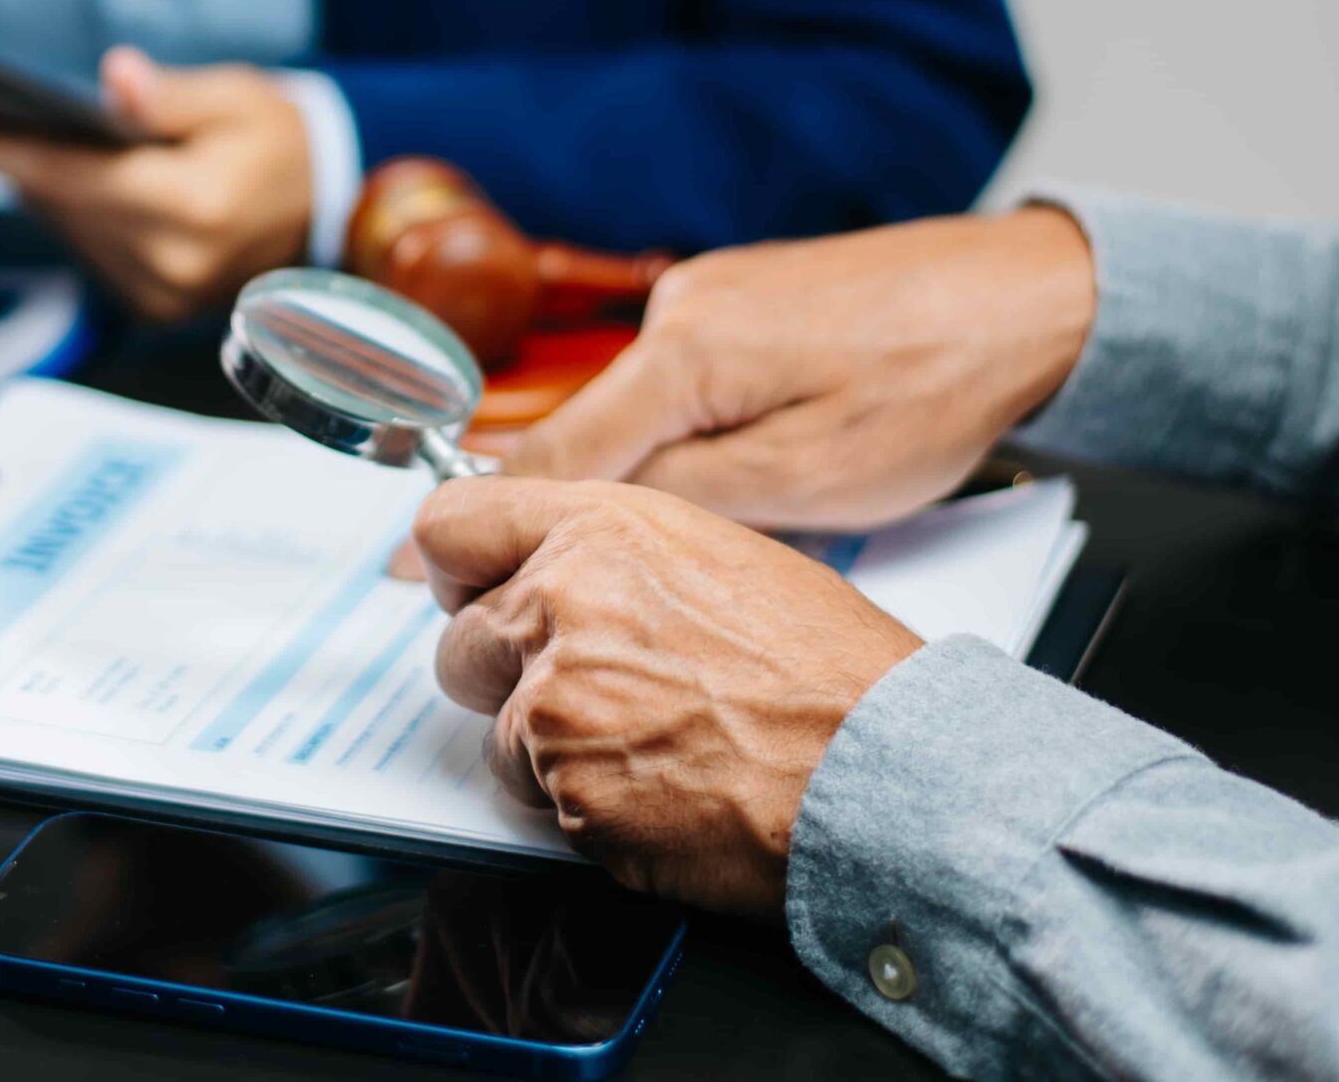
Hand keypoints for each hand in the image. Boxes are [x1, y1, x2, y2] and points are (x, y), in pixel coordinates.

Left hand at [0, 47, 311, 322]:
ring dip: (36, 185)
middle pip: (56, 204)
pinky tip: (61, 176)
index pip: (65, 175)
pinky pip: (88, 250)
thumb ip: (169, 97)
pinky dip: (71, 210)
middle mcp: (170, 263)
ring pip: (66, 229)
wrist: (328, 201)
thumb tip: (118, 81)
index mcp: (192, 208)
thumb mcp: (236, 97)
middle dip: (3, 159)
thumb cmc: (278, 139)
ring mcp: (162, 294)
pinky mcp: (156, 305)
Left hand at [416, 476, 922, 916]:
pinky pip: (541, 804)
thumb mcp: (719, 558)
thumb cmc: (831, 672)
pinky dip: (590, 812)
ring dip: (552, 755)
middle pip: (460, 644)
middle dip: (508, 680)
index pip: (452, 525)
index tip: (475, 598)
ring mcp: (558, 695)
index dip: (461, 573)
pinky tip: (667, 796)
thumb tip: (549, 575)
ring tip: (654, 751)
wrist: (887, 772)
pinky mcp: (567, 785)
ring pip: (498, 736)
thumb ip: (612, 559)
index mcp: (602, 526)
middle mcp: (564, 597)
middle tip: (592, 700)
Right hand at [507, 208, 1096, 531]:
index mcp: (683, 353)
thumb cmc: (940, 384)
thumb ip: (688, 500)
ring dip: (638, 475)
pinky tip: (728, 467)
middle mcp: (679, 309)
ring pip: (639, 407)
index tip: (412, 563)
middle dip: (561, 508)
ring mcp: (713, 293)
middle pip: (586, 429)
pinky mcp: (748, 298)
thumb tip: (596, 524)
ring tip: (662, 539)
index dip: (478, 518)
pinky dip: (681, 431)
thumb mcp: (811, 480)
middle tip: (529, 580)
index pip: (547, 456)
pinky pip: (683, 380)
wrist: (1035, 296)